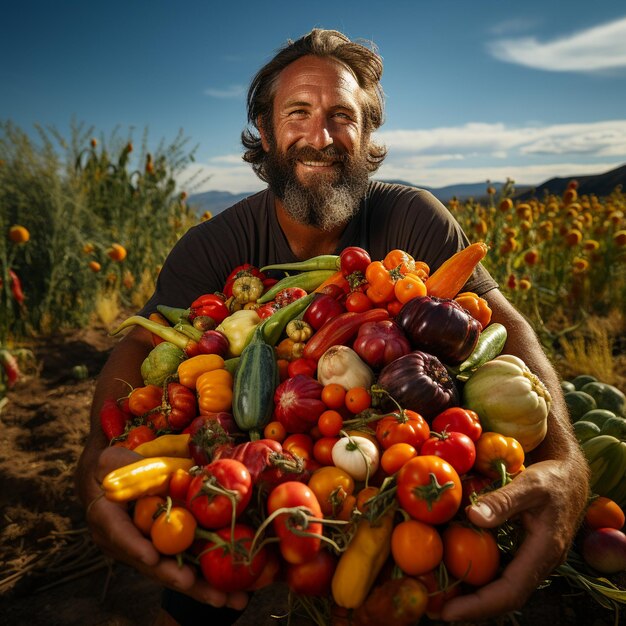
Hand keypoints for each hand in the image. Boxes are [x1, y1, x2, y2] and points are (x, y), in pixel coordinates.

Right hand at [86, 446, 248, 610]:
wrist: (104, 480)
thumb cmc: (110, 468)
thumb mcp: (114, 461)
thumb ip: (134, 469)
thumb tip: (171, 475)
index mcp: (106, 519)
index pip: (120, 533)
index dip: (136, 547)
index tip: (152, 559)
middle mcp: (125, 544)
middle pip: (155, 567)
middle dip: (185, 582)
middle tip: (212, 596)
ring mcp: (144, 550)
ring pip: (173, 572)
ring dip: (203, 587)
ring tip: (233, 600)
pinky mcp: (161, 549)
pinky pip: (182, 564)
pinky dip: (205, 576)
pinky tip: (232, 587)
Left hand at [440, 460, 586, 620]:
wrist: (572, 476)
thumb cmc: (553, 478)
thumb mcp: (529, 484)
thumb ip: (503, 501)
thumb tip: (473, 517)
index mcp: (544, 551)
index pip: (511, 591)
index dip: (479, 605)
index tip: (449, 612)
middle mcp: (540, 562)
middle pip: (506, 598)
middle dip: (472, 608)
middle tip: (436, 610)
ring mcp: (533, 559)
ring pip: (504, 588)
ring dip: (475, 596)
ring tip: (442, 597)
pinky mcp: (526, 551)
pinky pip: (503, 572)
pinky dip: (481, 577)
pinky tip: (459, 573)